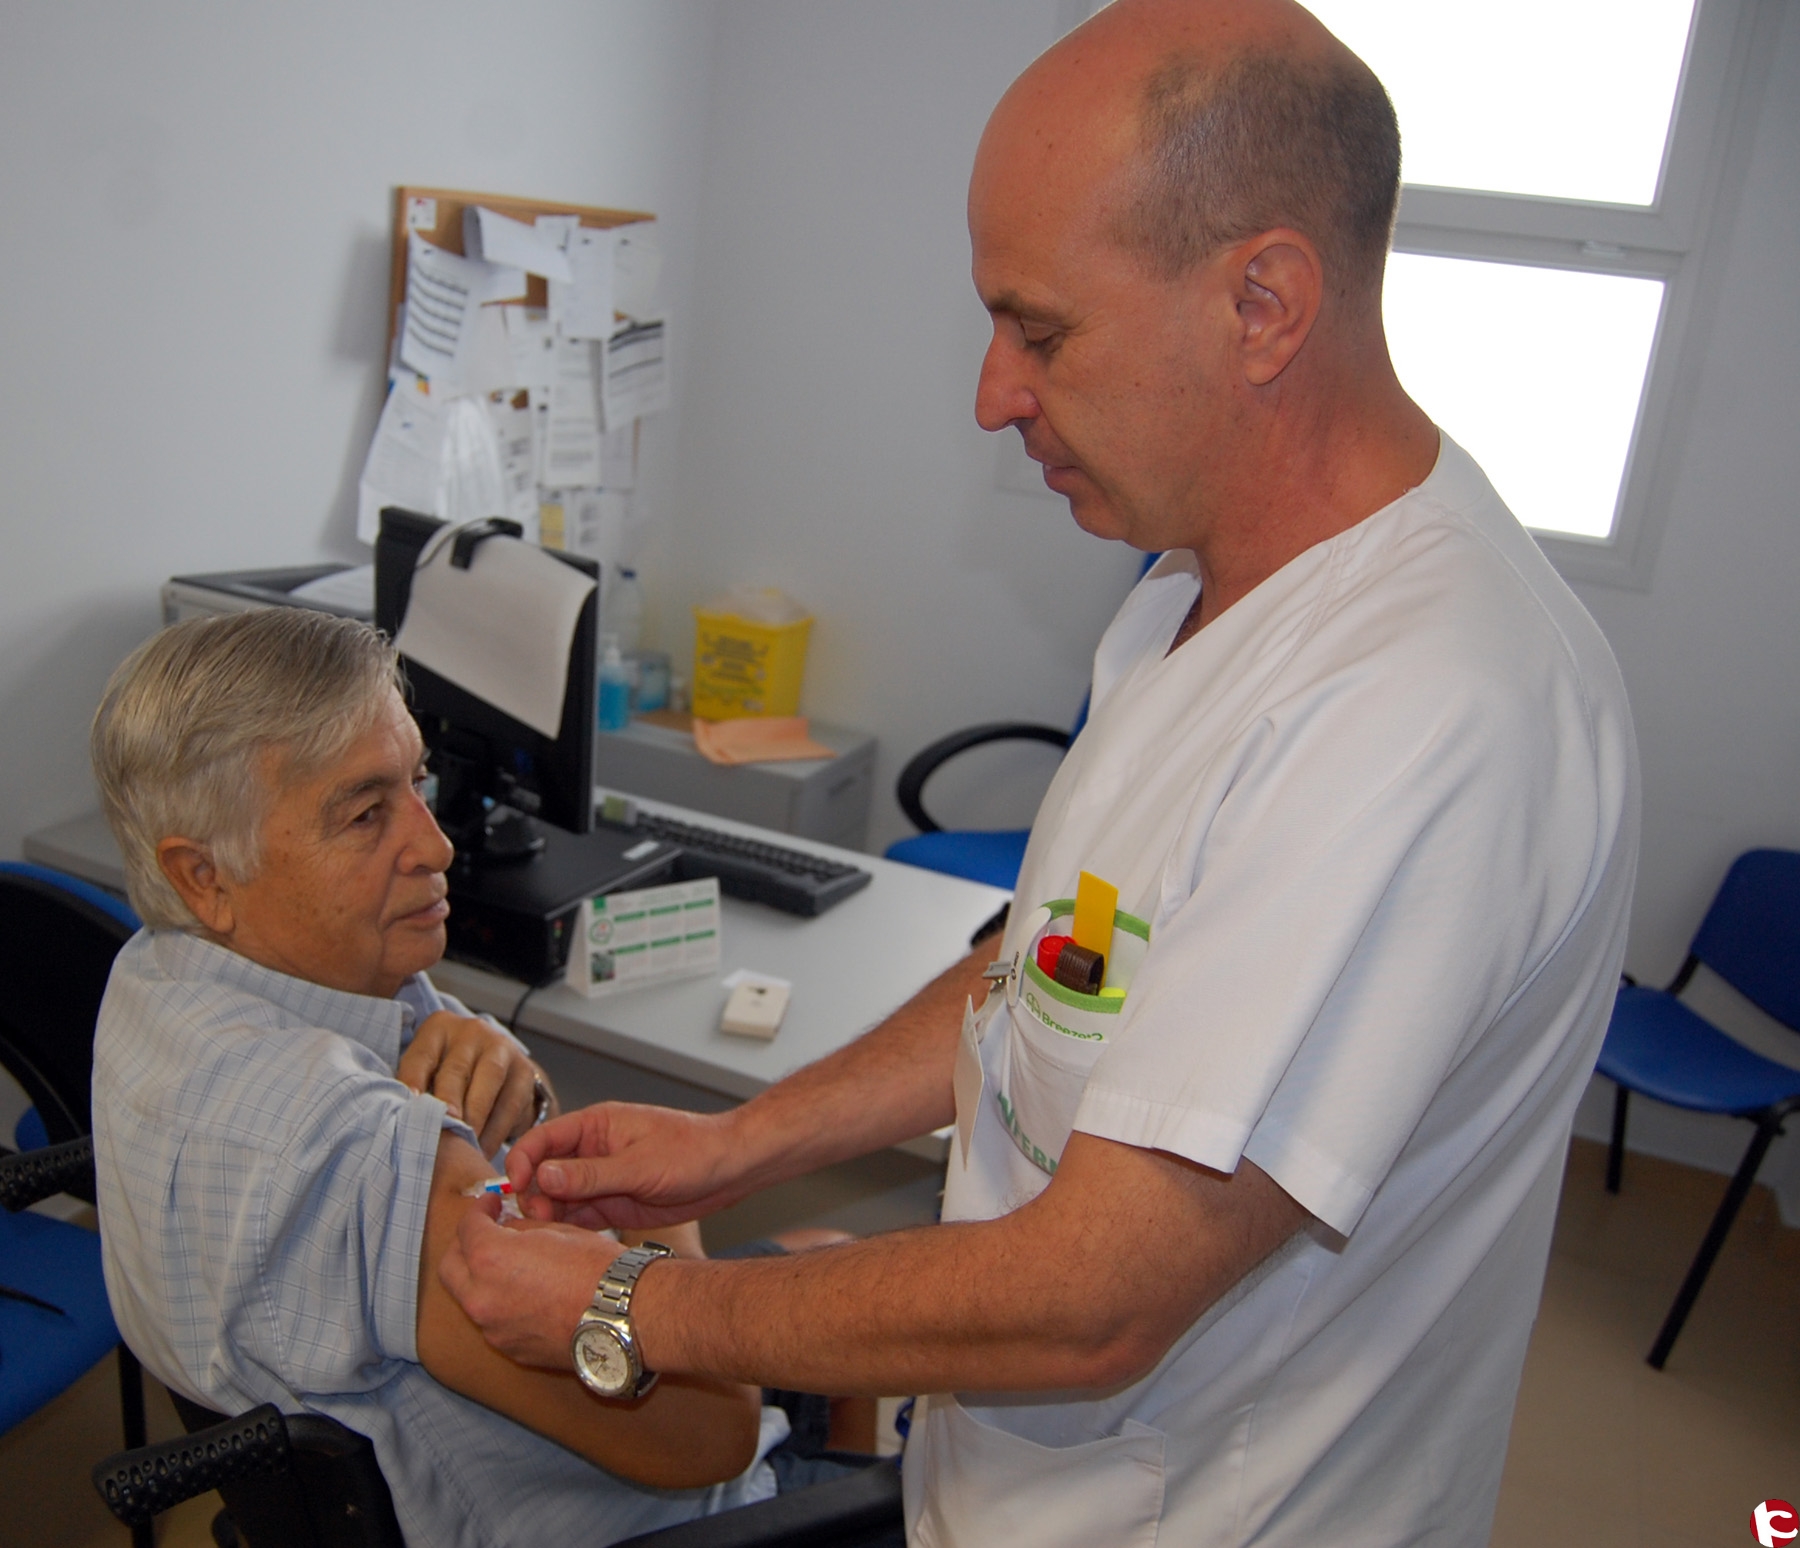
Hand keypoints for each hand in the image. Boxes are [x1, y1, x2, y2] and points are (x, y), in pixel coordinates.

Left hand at [398, 1011, 542, 1157]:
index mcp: (438, 1029)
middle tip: (442, 1133)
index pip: (420, 1057)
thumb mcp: (427, 1073)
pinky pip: (510, 1102)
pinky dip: (495, 1131)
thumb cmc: (448, 1076)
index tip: (410, 1108)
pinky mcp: (525, 1069)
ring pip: (488, 1082)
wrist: (496, 1068)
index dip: (413, 1083)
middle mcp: (471, 1031)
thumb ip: (414, 1088)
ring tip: (463, 1148)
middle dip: (448, 1104)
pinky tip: (483, 1150)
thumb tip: (395, 1121)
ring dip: (474, 1119)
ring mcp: (501, 1047)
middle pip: (456, 1070)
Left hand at [440, 1205, 624, 1368]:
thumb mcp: (557, 1231)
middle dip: (464, 1245)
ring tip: (510, 1266)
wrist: (624, 1316)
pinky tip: (528, 1295)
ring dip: (481, 1278)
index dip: (479, 1210)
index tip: (491, 1204)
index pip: (467, 1228)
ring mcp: (494, 1328)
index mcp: (490, 1259)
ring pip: (471, 1297)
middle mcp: (482, 1298)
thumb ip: (520, 1230)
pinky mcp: (511, 1349)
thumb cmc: (597, 1267)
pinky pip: (494, 1321)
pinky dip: (501, 1304)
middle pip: (450, 1267)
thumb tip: (506, 1230)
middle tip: (486, 1232)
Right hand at [505, 1103, 752, 1229]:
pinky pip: (579, 1217)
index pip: (542, 1139)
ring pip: (558, 1199)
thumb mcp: (640, 1164)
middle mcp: (592, 1152)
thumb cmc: (693, 1150)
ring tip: (549, 1236)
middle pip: (544, 1172)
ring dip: (549, 1216)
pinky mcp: (612, 1205)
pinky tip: (564, 1244)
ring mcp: (601, 1180)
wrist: (729, 1170)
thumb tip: (543, 1175)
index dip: (522, 1161)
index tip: (514, 1187)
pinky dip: (568, 1230)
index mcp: (595, 1126)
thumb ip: (591, 1173)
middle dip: (533, 1195)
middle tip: (536, 1221)